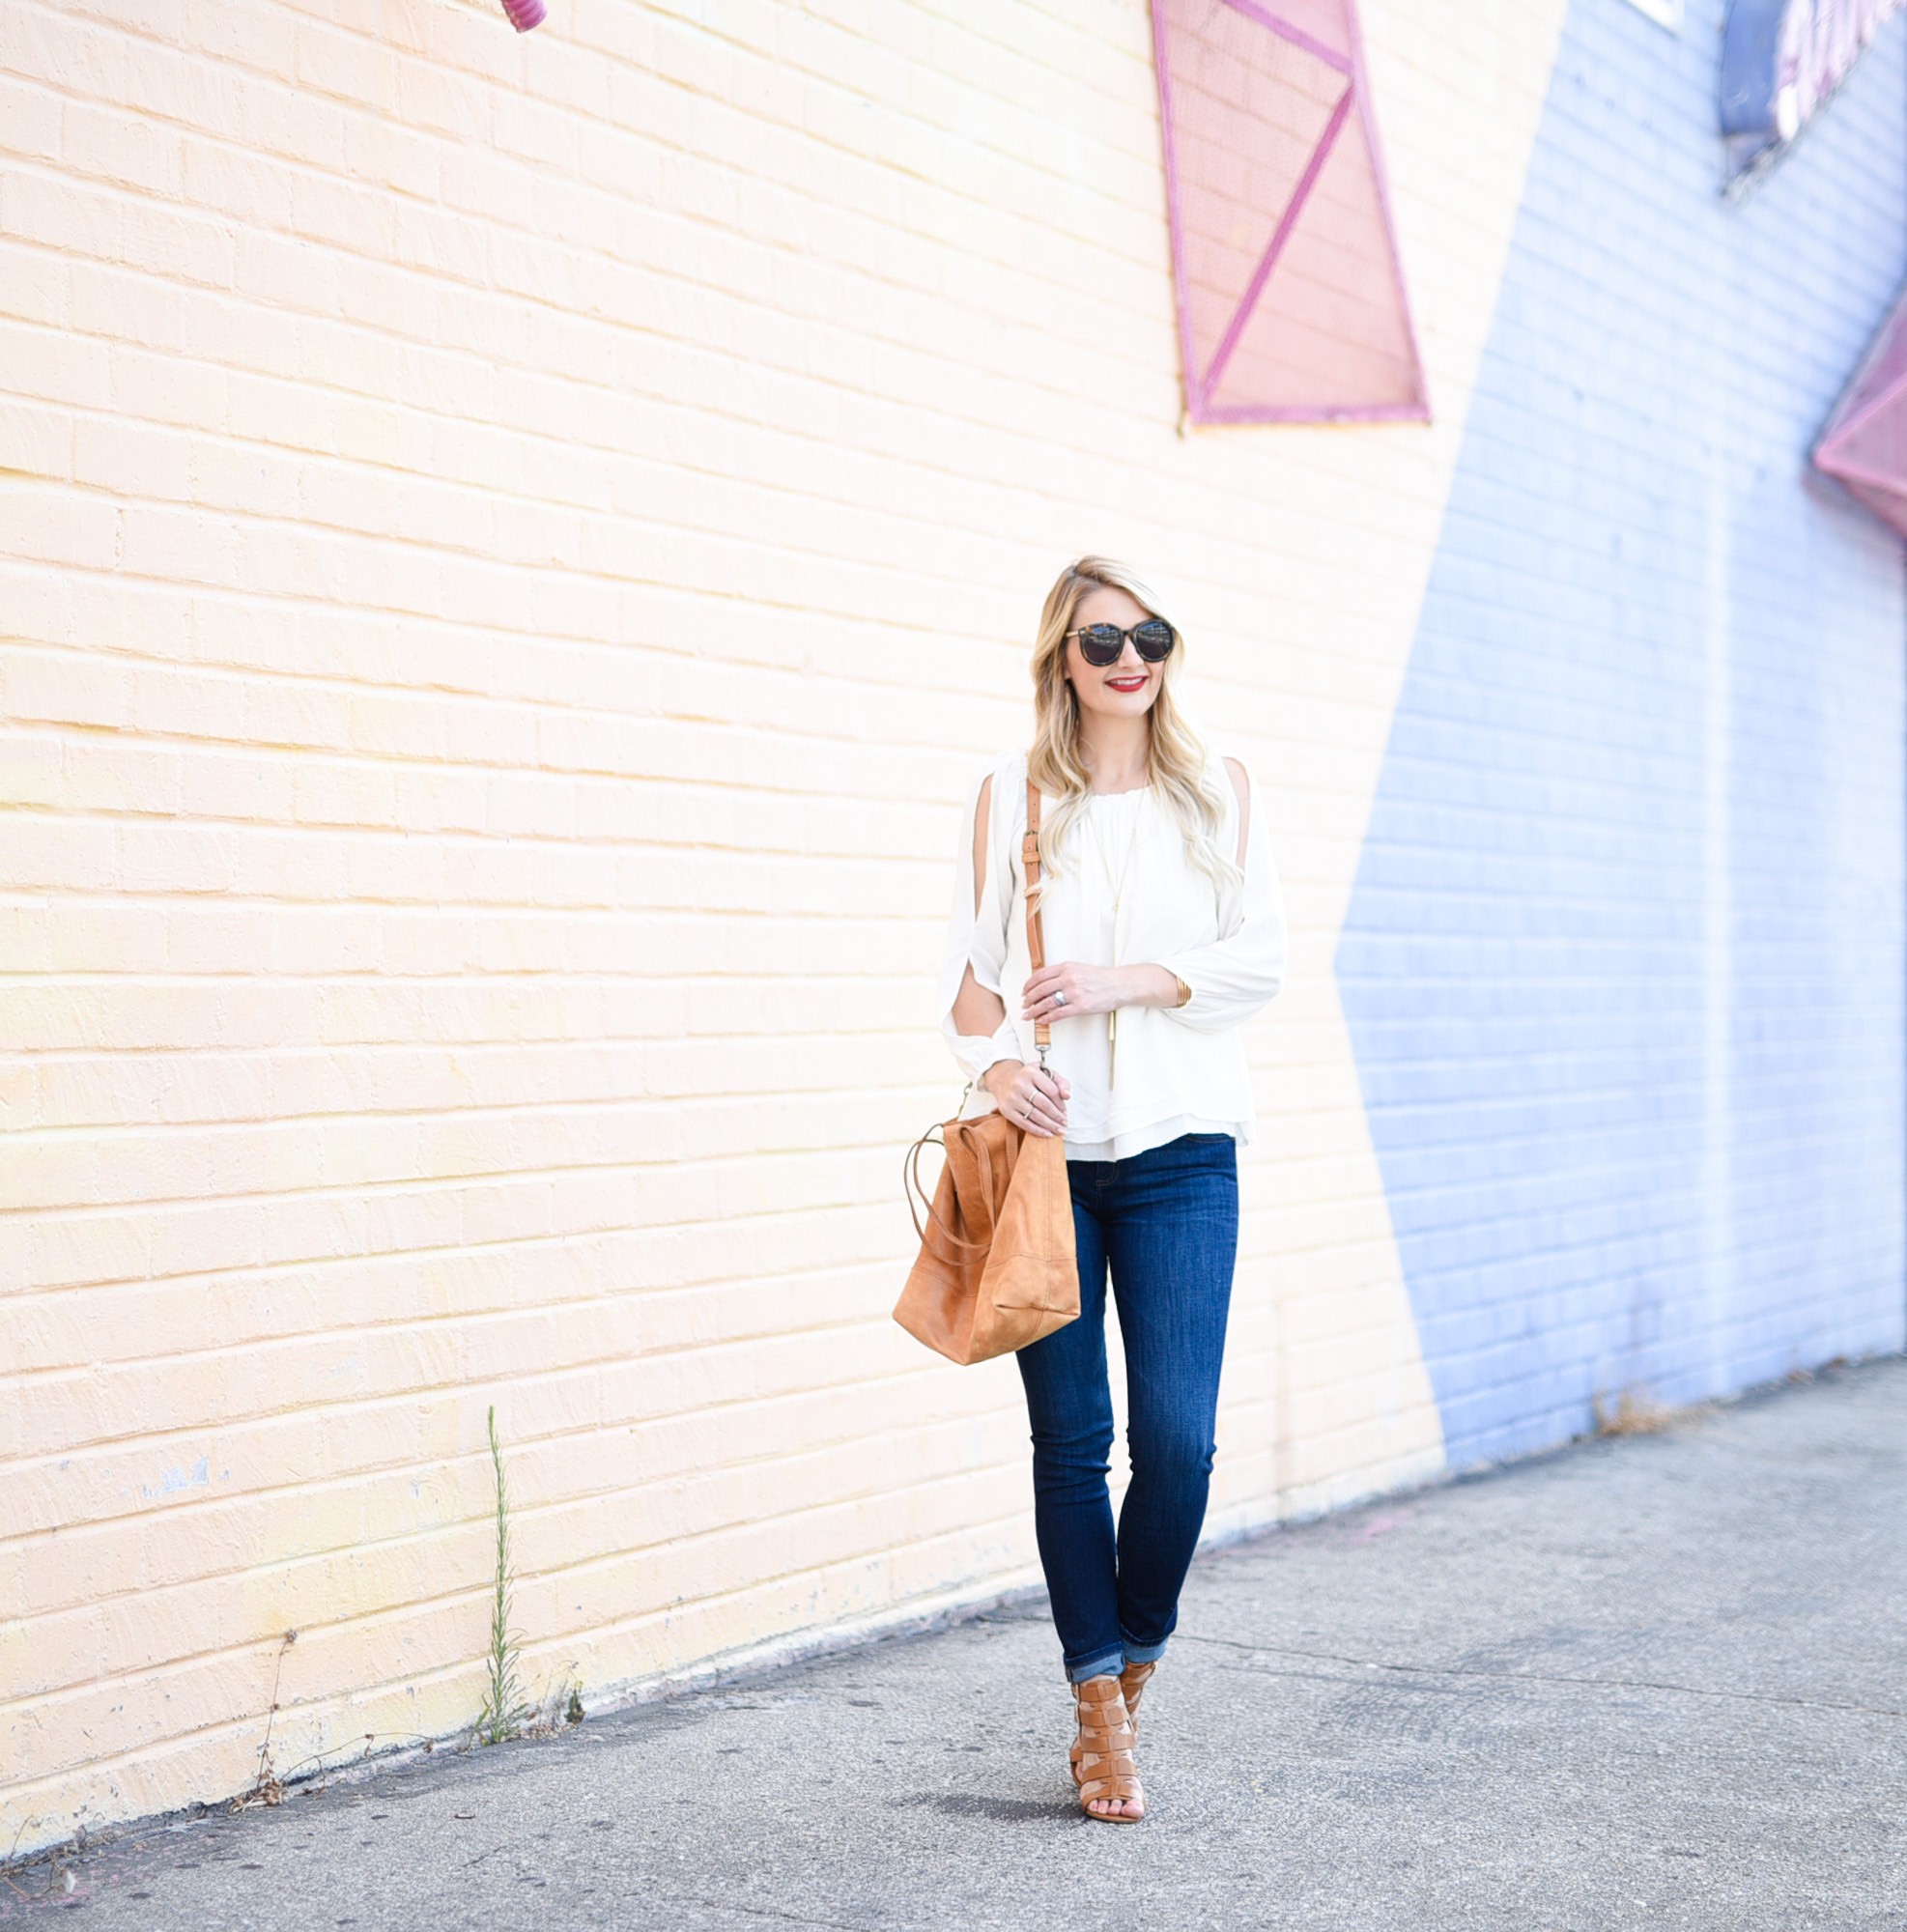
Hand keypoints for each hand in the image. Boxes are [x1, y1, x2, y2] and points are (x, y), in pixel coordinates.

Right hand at [982, 1060, 1069, 1137]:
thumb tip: (1067, 1096)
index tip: (1065, 1112)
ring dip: (1050, 1126)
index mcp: (1031, 1072)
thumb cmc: (1030, 1079)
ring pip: (1035, 1115)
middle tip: (1065, 1124)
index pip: (1052, 1091)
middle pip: (1044, 1105)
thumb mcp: (1046, 1073)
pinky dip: (1037, 1131)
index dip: (1061, 1104)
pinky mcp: (1006, 1110)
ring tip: (1060, 1131)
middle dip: (1057, 1117)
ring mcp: (1012, 1097)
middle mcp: (1020, 1084)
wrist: (1004, 1081)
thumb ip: (1061, 1083)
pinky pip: (1024, 1123)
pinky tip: (1048, 1134)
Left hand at [1023, 962, 1153, 1023]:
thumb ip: (1063, 974)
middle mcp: (1069, 978)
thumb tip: (1045, 984)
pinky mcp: (1081, 1006)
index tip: (1024, 992)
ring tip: (1028, 1015)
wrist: (1120, 985)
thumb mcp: (1079, 969)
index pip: (1040, 975)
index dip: (1028, 985)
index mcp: (1067, 967)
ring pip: (1046, 1003)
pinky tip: (1042, 1021)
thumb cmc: (1101, 978)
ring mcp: (1075, 993)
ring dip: (1034, 1011)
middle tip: (1024, 1005)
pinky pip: (1058, 1014)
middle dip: (1028, 999)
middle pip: (1040, 989)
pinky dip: (1047, 1018)